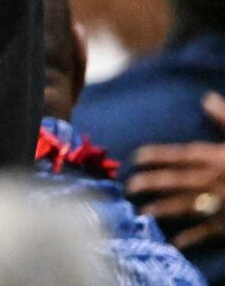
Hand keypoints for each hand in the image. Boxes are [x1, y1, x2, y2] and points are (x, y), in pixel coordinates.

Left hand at [128, 90, 224, 249]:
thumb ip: (224, 117)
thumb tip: (206, 98)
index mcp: (215, 158)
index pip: (178, 155)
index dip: (155, 155)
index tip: (134, 157)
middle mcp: (212, 180)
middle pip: (174, 181)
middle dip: (149, 183)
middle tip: (127, 186)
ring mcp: (219, 204)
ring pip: (184, 207)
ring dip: (161, 210)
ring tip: (140, 212)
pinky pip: (205, 233)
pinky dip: (189, 240)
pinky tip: (172, 245)